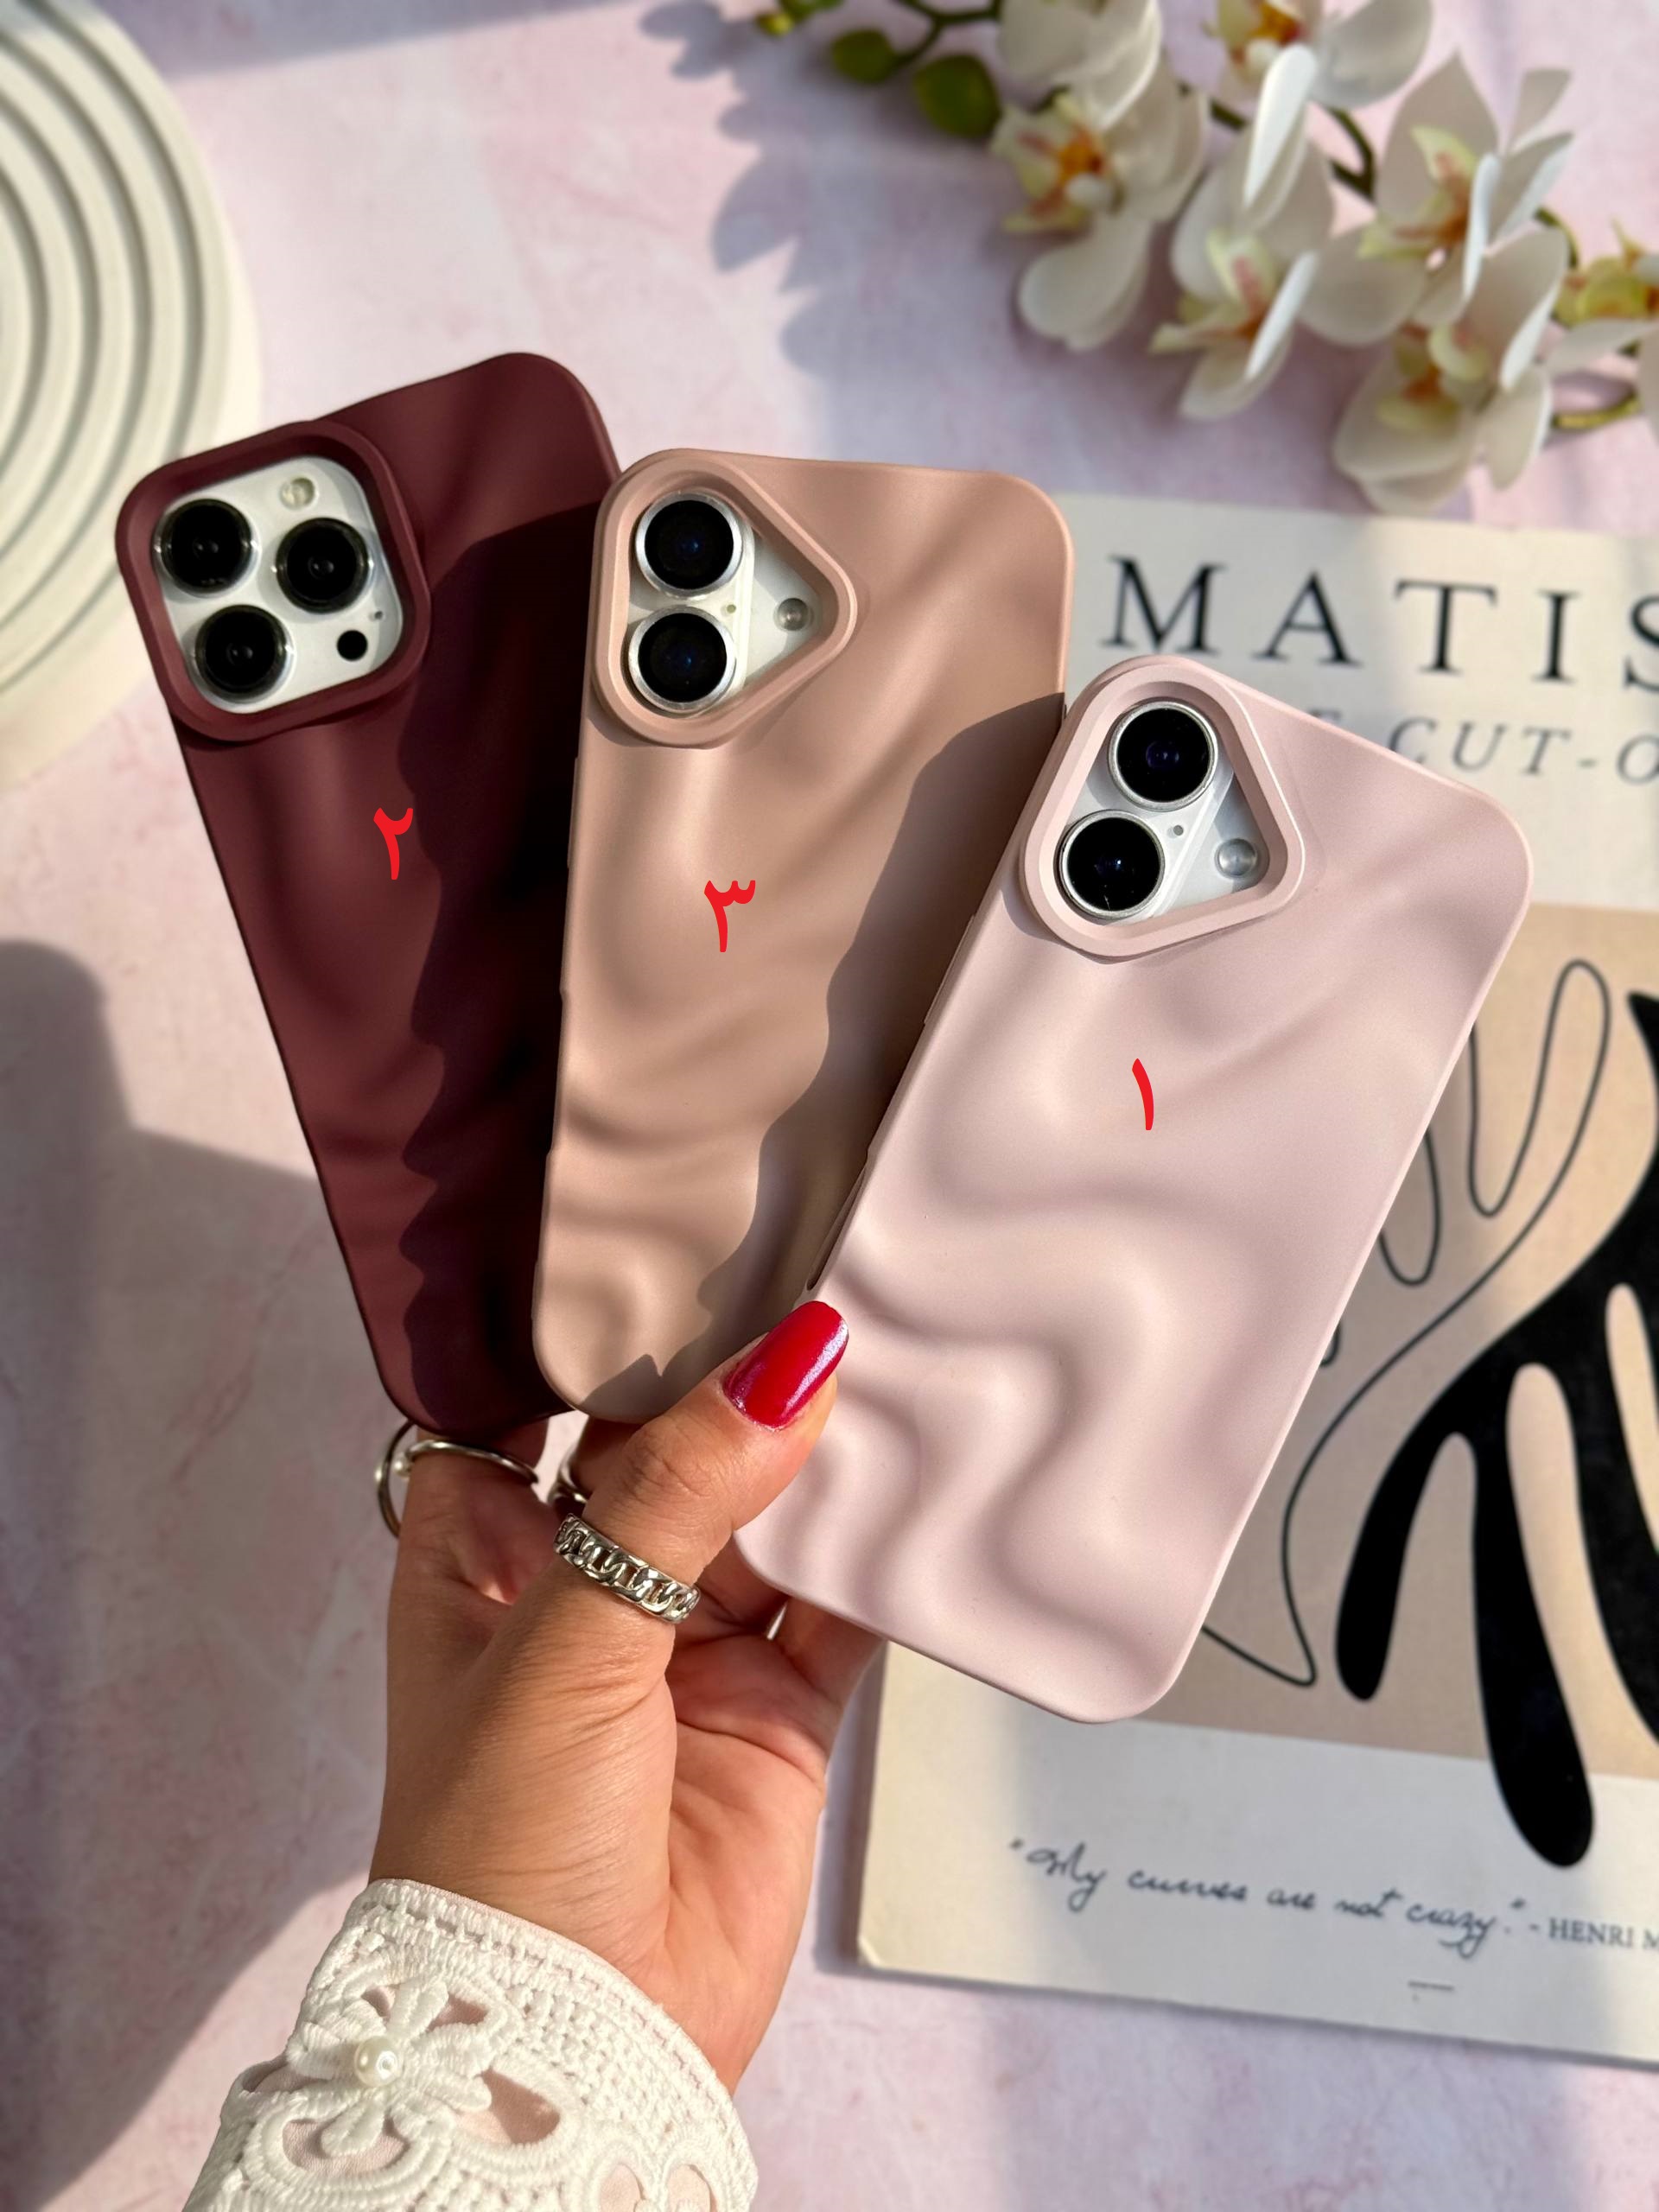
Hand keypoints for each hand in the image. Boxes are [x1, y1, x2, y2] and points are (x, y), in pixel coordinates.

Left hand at [370, 1302, 877, 2087]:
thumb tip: (785, 1367)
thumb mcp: (565, 1637)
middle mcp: (585, 1594)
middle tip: (816, 1286)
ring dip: (822, 1461)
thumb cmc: (499, 1849)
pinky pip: (840, 1603)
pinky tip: (925, 1487)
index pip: (537, 1415)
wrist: (578, 2040)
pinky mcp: (776, 1707)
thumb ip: (676, 1495)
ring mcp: (686, 1651)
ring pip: (768, 1519)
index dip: (599, 1343)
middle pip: (672, 1455)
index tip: (676, 1256)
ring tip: (889, 1362)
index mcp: (485, 1562)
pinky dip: (884, 1553)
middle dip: (737, 1389)